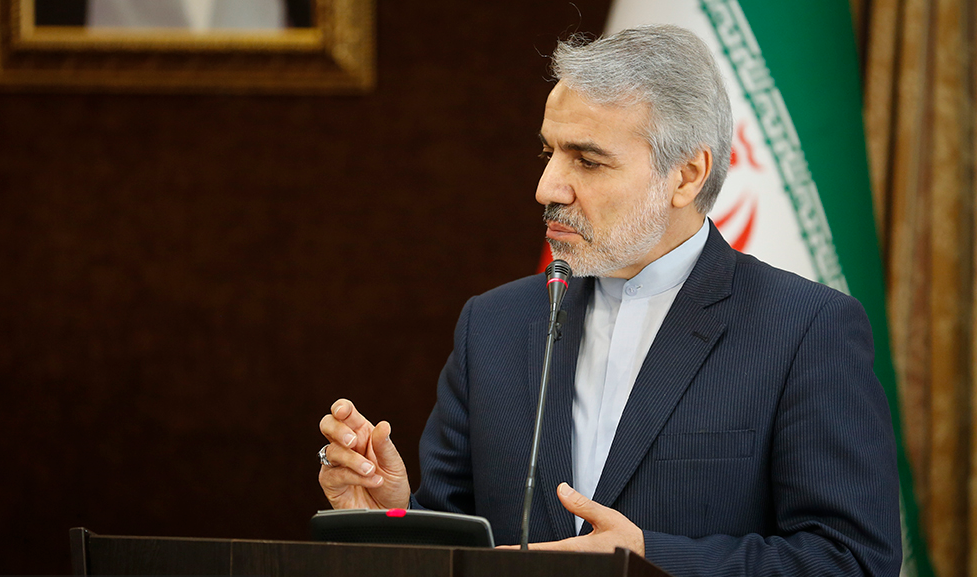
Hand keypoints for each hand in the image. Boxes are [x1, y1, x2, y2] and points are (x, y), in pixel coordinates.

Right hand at [318, 399, 409, 509]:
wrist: (390, 513)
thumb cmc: (392, 485)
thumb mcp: (394, 464)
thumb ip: (385, 446)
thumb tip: (383, 425)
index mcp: (362, 433)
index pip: (345, 413)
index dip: (340, 408)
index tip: (342, 411)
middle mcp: (346, 446)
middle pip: (328, 425)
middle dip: (337, 430)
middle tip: (352, 441)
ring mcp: (336, 464)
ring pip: (331, 451)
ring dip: (353, 460)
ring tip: (372, 471)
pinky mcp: (331, 483)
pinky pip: (334, 474)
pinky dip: (354, 477)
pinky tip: (372, 480)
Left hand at [498, 483, 644, 555]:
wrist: (645, 558)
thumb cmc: (628, 540)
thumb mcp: (606, 517)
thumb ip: (581, 505)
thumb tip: (561, 489)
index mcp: (579, 549)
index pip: (543, 550)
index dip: (521, 549)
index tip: (502, 549)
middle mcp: (578, 561)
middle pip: (544, 561)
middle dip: (523, 556)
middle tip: (502, 553)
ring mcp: (582, 567)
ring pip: (553, 565)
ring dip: (537, 560)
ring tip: (515, 556)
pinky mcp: (586, 568)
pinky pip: (563, 565)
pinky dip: (550, 563)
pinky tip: (540, 560)